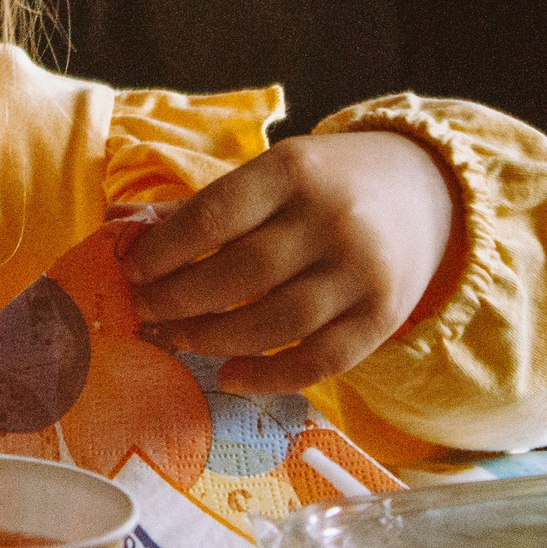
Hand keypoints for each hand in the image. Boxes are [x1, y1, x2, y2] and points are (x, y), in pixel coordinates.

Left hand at [120, 131, 454, 395]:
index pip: (214, 216)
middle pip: (241, 274)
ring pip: (277, 322)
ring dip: (215, 338)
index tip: (132, 271)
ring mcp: (363, 271)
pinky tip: (228, 375)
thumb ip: (204, 207)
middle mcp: (333, 219)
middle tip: (146, 311)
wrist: (426, 189)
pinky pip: (320, 361)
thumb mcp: (272, 174)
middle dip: (180, 299)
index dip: (164, 251)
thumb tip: (119, 229)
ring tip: (180, 338)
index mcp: (294, 170)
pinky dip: (268, 377)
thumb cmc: (326, 184)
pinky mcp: (383, 316)